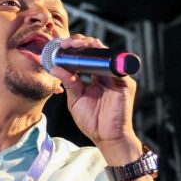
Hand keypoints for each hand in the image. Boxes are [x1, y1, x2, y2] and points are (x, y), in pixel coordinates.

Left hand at [48, 34, 142, 161]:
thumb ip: (69, 82)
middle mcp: (106, 74)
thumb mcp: (75, 99)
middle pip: (95, 51)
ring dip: (91, 46)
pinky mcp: (125, 83)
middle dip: (80, 43)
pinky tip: (93, 52)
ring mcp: (116, 78)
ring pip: (105, 54)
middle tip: (67, 43)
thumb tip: (55, 67)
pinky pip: (116, 66)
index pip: (85, 57)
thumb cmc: (92, 122)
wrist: (106, 137)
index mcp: (95, 77)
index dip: (73, 49)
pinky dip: (104, 58)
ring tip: (76, 44)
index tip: (59, 46)